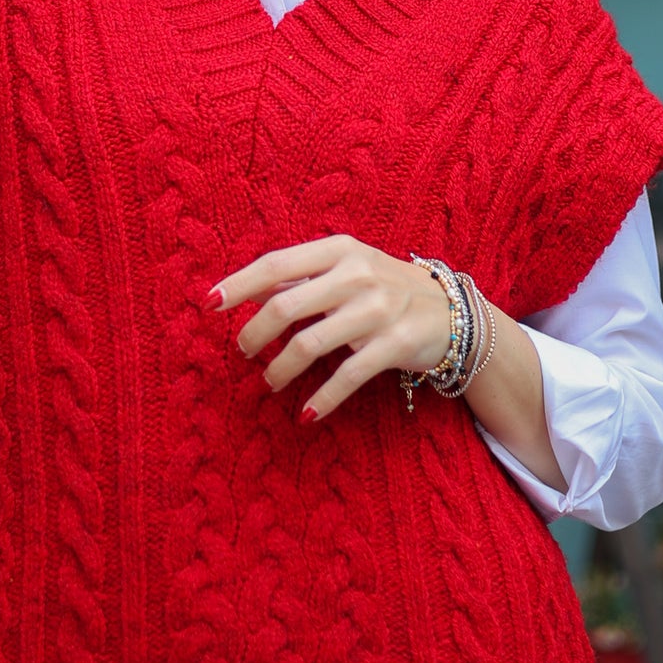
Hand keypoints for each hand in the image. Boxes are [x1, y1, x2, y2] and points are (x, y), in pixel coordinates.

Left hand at [209, 234, 453, 421]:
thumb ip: (301, 277)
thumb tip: (244, 289)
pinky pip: (348, 374)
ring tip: (268, 382)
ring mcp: (380, 309)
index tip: (208, 304)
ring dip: (281, 369)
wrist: (454, 313)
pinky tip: (306, 413)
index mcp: (339, 250)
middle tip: (243, 352)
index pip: (276, 264)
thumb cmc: (385, 289)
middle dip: (255, 333)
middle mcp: (358, 274)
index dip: (238, 285)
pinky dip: (323, 397)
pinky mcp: (397, 344)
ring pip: (310, 343)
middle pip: (286, 304)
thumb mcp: (346, 269)